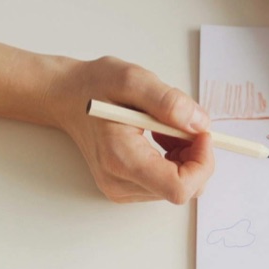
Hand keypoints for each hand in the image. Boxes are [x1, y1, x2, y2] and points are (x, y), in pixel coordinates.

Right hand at [46, 57, 214, 204]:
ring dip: (184, 156)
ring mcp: (121, 189)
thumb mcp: (132, 79)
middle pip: (183, 189)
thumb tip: (200, 124)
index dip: (202, 163)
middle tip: (183, 122)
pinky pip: (166, 182)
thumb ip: (168, 102)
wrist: (67, 97)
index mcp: (121, 159)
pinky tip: (160, 136)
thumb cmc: (94, 86)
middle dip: (195, 156)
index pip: (178, 187)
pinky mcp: (125, 187)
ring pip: (178, 186)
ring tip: (164, 126)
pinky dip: (174, 160)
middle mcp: (119, 183)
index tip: (201, 133)